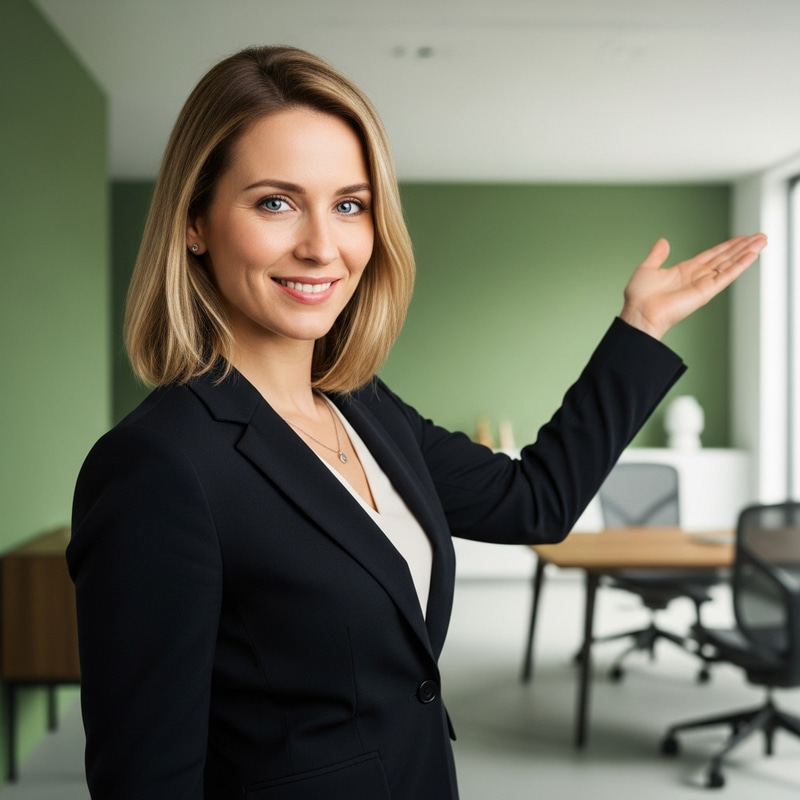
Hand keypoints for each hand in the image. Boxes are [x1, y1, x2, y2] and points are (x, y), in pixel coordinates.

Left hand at [619, 234, 766, 339]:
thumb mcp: (647, 268)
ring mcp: (703, 284)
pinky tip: (753, 255)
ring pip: (730, 264)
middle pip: (725, 258)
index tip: (741, 238)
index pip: (712, 255)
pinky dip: (740, 265)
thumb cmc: (639, 297)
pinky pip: (726, 276)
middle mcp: (696, 277)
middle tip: (760, 236)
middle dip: (742, 246)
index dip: (727, 246)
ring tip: (762, 241)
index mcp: (685, 271)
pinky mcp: (706, 292)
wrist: (639, 312)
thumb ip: (657, 255)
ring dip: (747, 252)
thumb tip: (663, 241)